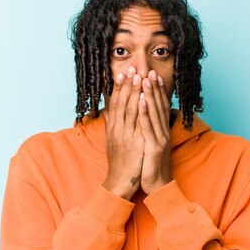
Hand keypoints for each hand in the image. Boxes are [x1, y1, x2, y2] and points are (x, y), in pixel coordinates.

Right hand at [101, 66, 144, 200]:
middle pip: (121, 102)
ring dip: (134, 92)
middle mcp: (116, 130)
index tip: (122, 72)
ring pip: (129, 110)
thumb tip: (106, 110)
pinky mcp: (133, 144)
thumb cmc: (119, 162)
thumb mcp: (112, 141)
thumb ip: (110, 124)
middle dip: (126, 84)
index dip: (118, 87)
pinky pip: (137, 124)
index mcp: (112, 128)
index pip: (114, 103)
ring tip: (139, 76)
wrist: (119, 182)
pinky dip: (139, 110)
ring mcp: (124, 136)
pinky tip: (143, 98)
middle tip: (131, 67)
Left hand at [138, 70, 172, 194]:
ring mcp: (159, 138)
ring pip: (154, 113)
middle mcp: (162, 132)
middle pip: (158, 106)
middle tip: (149, 70)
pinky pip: (148, 127)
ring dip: (150, 94)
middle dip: (153, 87)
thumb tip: (140, 116)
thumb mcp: (147, 144)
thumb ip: (145, 129)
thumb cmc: (150, 164)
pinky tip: (142, 101)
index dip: (157, 90)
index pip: (159, 106)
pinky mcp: (154, 147)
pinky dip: (145, 113)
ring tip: (145, 79)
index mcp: (160, 131)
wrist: (156, 185)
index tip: (152, 75)